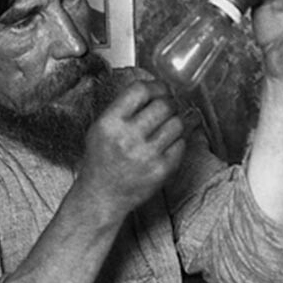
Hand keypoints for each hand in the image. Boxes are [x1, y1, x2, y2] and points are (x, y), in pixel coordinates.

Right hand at [74, 77, 185, 217]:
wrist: (102, 196)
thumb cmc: (102, 160)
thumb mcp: (101, 128)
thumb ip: (125, 107)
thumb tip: (156, 87)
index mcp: (110, 123)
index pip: (140, 90)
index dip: (156, 86)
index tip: (161, 89)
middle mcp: (128, 138)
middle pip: (164, 104)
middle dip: (170, 103)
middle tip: (168, 107)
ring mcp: (147, 155)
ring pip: (178, 123)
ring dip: (177, 120)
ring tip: (169, 124)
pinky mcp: (162, 170)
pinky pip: (182, 144)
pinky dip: (179, 140)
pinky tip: (170, 142)